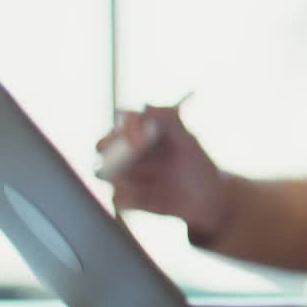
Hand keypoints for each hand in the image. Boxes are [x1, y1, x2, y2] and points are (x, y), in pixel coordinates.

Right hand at [95, 106, 227, 234]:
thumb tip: (146, 107)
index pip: (123, 120)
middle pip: (102, 145)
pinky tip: (153, 197)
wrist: (205, 199)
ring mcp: (123, 173)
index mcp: (140, 130)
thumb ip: (169, 120)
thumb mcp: (188, 141)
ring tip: (154, 183)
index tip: (140, 143)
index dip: (127, 129)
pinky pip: (117, 198)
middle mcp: (126, 149)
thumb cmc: (197, 164)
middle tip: (128, 163)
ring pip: (106, 173)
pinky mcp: (124, 196)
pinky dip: (132, 198)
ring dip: (125, 179)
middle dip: (111, 154)